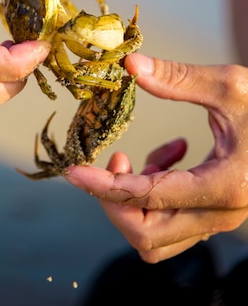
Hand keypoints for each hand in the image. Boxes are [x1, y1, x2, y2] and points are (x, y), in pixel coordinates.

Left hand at [65, 52, 247, 261]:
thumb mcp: (232, 87)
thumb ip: (180, 79)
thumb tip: (131, 66)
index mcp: (224, 186)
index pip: (147, 198)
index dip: (104, 186)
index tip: (74, 171)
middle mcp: (220, 215)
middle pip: (145, 234)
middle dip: (114, 200)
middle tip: (114, 157)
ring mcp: (218, 220)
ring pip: (156, 239)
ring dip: (135, 201)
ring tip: (143, 157)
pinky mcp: (214, 215)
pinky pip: (170, 224)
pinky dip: (155, 196)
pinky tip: (171, 154)